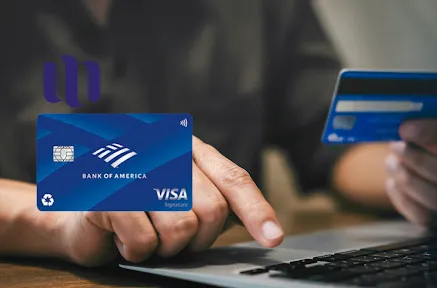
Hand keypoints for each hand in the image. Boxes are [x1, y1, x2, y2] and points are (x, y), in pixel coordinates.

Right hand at [58, 136, 282, 266]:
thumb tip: (264, 227)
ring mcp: (135, 168)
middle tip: (177, 240)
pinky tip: (124, 239)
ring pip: (181, 227)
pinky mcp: (107, 193)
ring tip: (148, 235)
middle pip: (212, 209)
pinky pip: (144, 241)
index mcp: (188, 149)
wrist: (76, 211)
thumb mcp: (182, 200)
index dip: (257, 210)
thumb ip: (216, 202)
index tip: (272, 238)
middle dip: (199, 238)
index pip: (233, 179)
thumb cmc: (138, 209)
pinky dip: (137, 251)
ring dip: (167, 247)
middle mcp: (165, 151)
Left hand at [384, 119, 436, 227]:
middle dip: (415, 160)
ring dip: (406, 180)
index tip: (404, 128)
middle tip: (394, 147)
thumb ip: (429, 130)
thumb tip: (403, 129)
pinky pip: (424, 217)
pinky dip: (402, 199)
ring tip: (391, 163)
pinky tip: (393, 183)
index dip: (433, 133)